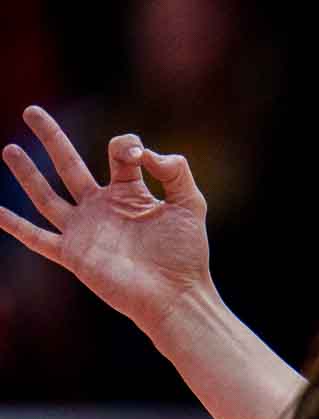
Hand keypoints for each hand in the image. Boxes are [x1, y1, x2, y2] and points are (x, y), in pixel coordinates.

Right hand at [0, 105, 212, 335]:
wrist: (175, 296)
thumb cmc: (186, 255)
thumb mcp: (190, 204)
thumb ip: (175, 171)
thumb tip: (146, 152)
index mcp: (131, 194)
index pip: (119, 153)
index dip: (127, 145)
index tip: (139, 158)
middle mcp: (103, 208)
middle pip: (70, 165)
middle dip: (52, 138)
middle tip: (32, 111)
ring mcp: (85, 230)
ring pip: (46, 195)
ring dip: (27, 173)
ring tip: (10, 149)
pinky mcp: (73, 254)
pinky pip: (37, 238)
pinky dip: (14, 225)